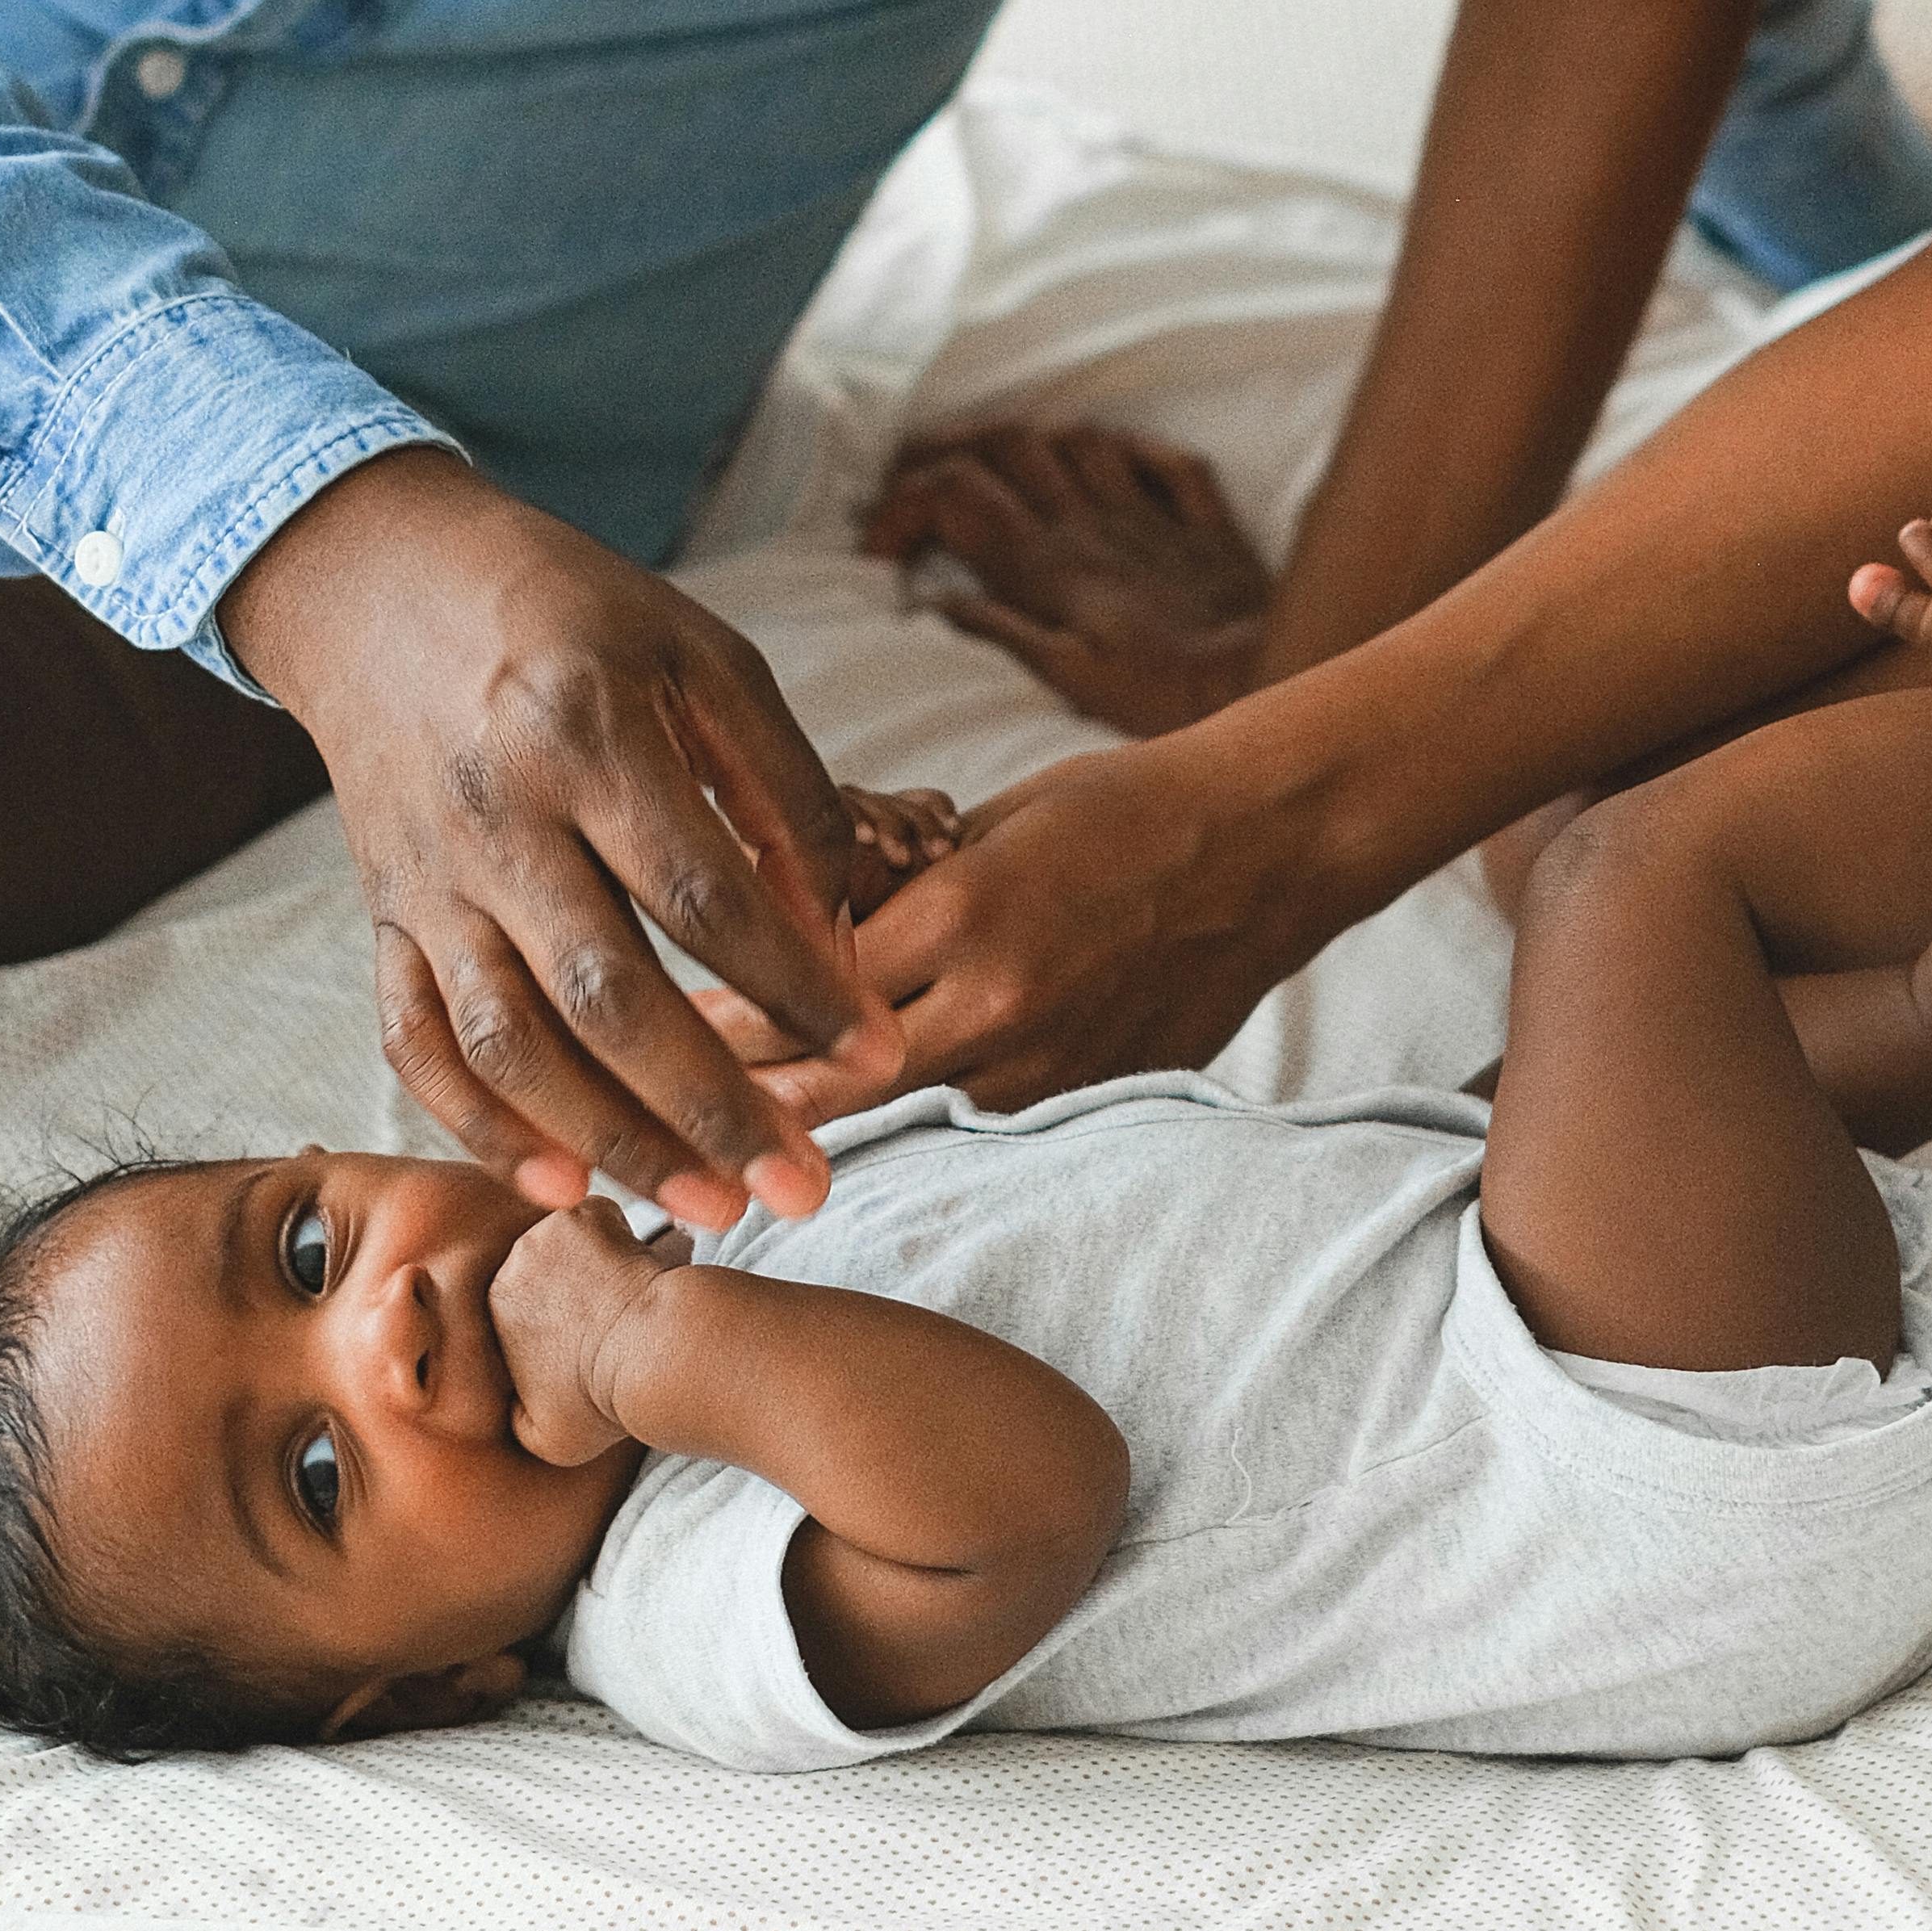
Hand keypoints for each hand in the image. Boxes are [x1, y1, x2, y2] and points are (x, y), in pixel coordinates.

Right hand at [222, 446, 899, 1230]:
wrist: (378, 584)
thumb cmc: (573, 615)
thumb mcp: (701, 655)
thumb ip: (782, 789)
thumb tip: (834, 937)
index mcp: (589, 735)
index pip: (705, 896)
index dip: (797, 987)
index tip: (878, 1055)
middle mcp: (498, 817)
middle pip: (608, 996)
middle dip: (715, 1108)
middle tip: (807, 1189)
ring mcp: (429, 878)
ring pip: (512, 1044)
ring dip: (614, 1141)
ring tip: (713, 1209)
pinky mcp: (384, 916)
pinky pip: (418, 1043)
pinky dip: (482, 1124)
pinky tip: (563, 1181)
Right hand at [487, 1199, 693, 1465]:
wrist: (652, 1357)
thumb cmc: (603, 1401)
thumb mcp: (544, 1437)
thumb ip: (517, 1417)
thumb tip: (513, 1404)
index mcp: (493, 1308)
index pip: (518, 1302)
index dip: (550, 1320)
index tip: (581, 1337)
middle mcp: (512, 1262)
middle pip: (541, 1264)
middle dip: (570, 1283)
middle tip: (608, 1313)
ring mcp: (550, 1231)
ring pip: (572, 1237)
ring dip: (595, 1256)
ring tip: (627, 1292)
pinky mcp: (591, 1213)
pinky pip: (603, 1215)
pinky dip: (622, 1233)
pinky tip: (642, 1264)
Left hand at [705, 731, 1322, 1118]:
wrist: (1262, 851)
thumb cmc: (1115, 809)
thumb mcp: (983, 825)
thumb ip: (892, 896)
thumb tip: (788, 942)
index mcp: (964, 913)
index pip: (805, 988)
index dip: (729, 1016)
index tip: (669, 1025)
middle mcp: (998, 1005)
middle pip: (829, 1082)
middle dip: (751, 1091)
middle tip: (678, 1100)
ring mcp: (1045, 1066)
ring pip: (898, 1116)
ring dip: (830, 1115)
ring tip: (751, 1120)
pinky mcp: (1084, 1098)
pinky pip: (975, 1118)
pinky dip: (923, 1110)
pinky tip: (884, 1105)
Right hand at [859, 423, 1271, 733]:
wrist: (1276, 678)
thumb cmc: (1170, 697)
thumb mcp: (1071, 681)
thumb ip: (1004, 633)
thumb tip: (938, 603)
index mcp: (1050, 564)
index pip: (955, 492)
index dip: (904, 506)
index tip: (881, 552)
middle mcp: (1092, 524)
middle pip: (1006, 444)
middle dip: (949, 448)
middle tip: (918, 478)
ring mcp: (1150, 516)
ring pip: (1076, 439)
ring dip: (1032, 443)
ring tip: (1000, 467)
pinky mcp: (1205, 527)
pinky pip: (1166, 463)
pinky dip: (1132, 455)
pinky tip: (1111, 467)